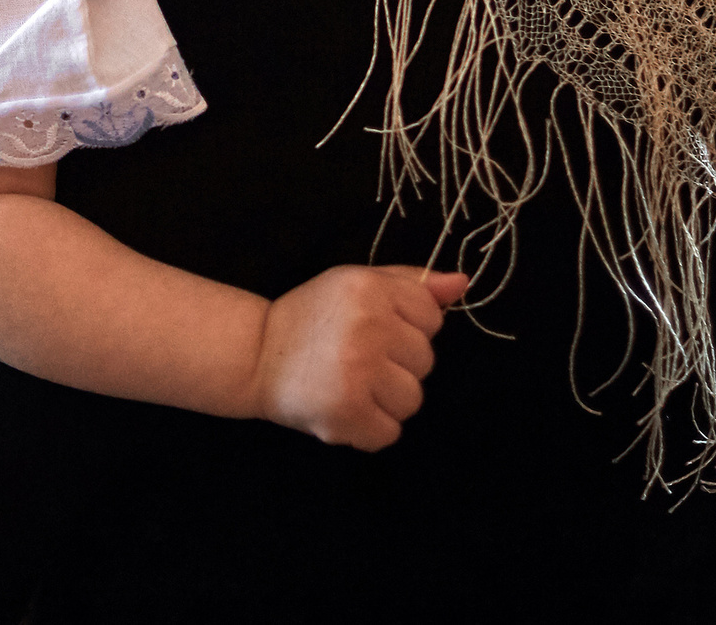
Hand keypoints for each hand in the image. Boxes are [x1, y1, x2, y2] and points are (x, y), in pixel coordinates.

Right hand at [254, 265, 468, 448]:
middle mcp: (368, 326)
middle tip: (356, 358)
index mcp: (371, 288)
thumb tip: (461, 284)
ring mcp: (358, 372)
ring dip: (386, 400)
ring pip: (412, 400)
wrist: (254, 354)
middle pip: (425, 361)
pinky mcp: (347, 413)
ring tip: (351, 385)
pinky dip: (369, 429)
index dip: (406, 328)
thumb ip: (411, 282)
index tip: (374, 329)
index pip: (431, 318)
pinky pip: (389, 433)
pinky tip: (344, 407)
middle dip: (397, 364)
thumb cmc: (312, 317)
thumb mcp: (357, 283)